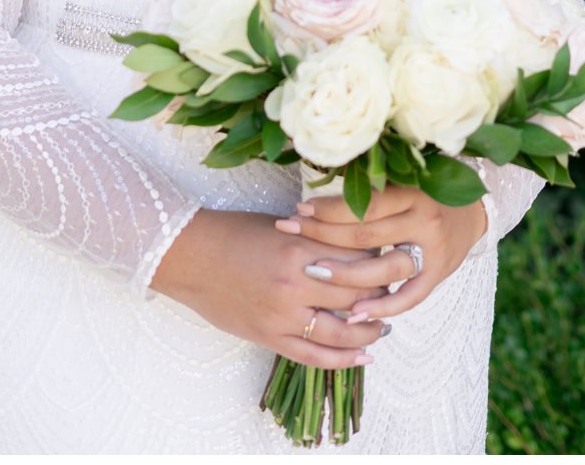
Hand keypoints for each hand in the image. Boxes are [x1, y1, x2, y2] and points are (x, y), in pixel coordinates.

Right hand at [149, 207, 393, 369]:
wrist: (190, 257)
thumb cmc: (235, 234)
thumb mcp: (284, 226)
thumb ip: (320, 238)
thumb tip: (359, 247)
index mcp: (300, 247)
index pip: (359, 259)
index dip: (382, 262)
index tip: (392, 261)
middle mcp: (295, 283)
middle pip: (358, 295)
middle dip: (382, 296)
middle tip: (394, 294)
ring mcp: (281, 315)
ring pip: (342, 331)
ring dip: (369, 331)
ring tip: (383, 327)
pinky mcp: (269, 337)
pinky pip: (313, 355)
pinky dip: (343, 358)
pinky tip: (364, 355)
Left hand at [275, 184, 488, 327]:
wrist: (475, 211)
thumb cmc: (428, 193)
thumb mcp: (404, 182)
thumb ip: (370, 190)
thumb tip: (317, 198)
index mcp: (414, 192)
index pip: (363, 205)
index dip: (328, 210)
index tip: (297, 211)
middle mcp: (425, 220)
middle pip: (366, 235)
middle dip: (322, 236)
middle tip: (290, 236)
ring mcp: (433, 251)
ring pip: (384, 268)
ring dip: (346, 276)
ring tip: (312, 274)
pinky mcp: (439, 275)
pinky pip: (409, 297)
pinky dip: (383, 308)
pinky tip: (354, 315)